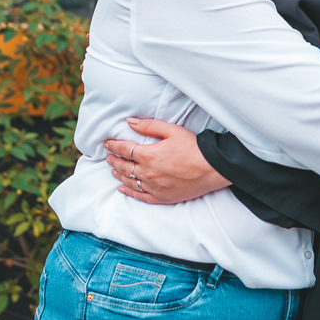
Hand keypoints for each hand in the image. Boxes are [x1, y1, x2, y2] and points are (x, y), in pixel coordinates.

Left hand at [104, 118, 231, 204]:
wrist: (212, 168)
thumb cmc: (194, 147)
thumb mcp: (172, 130)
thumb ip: (149, 126)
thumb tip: (129, 122)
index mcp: (149, 155)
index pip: (124, 150)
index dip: (114, 146)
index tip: (107, 144)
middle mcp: (148, 173)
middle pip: (124, 167)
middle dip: (114, 160)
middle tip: (109, 157)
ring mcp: (154, 187)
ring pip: (130, 182)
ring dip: (119, 175)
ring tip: (113, 170)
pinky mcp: (162, 198)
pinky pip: (140, 196)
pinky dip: (129, 192)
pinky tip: (122, 189)